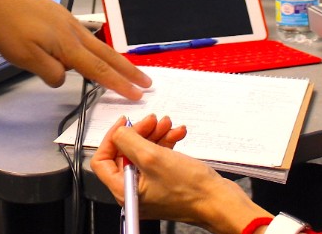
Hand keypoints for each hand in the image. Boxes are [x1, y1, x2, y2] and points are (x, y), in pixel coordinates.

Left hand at [0, 0, 151, 99]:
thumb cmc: (10, 27)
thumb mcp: (25, 58)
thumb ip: (49, 72)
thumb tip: (63, 78)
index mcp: (67, 45)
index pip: (99, 69)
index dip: (118, 84)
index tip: (137, 94)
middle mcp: (73, 32)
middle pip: (106, 55)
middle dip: (128, 70)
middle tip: (147, 82)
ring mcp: (68, 22)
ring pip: (97, 45)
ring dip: (115, 59)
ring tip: (127, 69)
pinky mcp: (59, 16)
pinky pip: (84, 36)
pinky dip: (98, 48)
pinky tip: (92, 50)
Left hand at [91, 117, 266, 231]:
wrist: (219, 201)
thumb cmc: (190, 190)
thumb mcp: (153, 157)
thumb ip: (128, 141)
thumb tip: (118, 131)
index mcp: (124, 191)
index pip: (102, 161)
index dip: (111, 138)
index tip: (124, 124)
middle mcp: (134, 191)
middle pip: (125, 153)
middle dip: (139, 133)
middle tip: (152, 120)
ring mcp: (150, 186)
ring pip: (144, 152)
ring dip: (155, 135)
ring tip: (168, 125)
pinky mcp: (165, 181)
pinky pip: (159, 157)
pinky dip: (166, 143)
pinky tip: (177, 134)